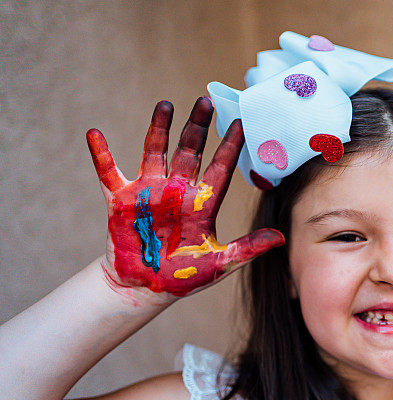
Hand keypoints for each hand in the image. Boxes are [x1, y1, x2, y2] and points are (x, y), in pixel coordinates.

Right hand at [87, 97, 283, 297]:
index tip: (241, 123)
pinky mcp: (122, 201)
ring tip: (166, 104)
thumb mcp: (220, 263)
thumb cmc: (184, 277)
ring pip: (155, 151)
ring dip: (159, 129)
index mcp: (202, 203)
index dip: (230, 147)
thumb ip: (248, 247)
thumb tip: (281, 237)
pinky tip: (94, 133)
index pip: (220, 168)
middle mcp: (178, 191)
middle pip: (190, 151)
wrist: (147, 289)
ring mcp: (149, 192)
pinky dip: (101, 154)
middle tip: (206, 101)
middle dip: (197, 127)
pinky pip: (109, 172)